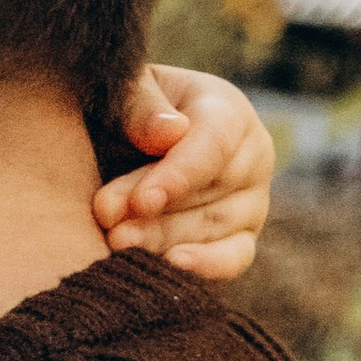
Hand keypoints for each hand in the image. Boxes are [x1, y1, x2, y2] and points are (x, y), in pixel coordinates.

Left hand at [96, 64, 273, 282]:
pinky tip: (168, 269)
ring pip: (213, 228)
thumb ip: (140, 103)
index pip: (213, 144)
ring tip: (116, 243)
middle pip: (209, 190)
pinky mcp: (240, 239)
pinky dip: (203, 267)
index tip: (142, 200)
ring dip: (163, 239)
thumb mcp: (124, 91)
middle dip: (156, 211)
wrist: (125, 138)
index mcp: (228, 112)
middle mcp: (251, 159)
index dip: (179, 174)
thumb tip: (171, 131)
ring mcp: (251, 202)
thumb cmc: (124, 109)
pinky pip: (233, 258)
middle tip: (109, 222)